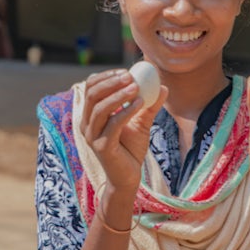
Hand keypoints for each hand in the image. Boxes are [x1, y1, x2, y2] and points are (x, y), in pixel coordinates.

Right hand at [79, 69, 168, 192]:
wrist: (128, 178)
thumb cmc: (130, 150)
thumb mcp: (141, 123)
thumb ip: (149, 105)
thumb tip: (163, 86)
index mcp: (91, 115)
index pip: (90, 88)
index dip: (106, 76)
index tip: (125, 71)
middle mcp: (87, 124)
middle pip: (92, 94)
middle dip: (111, 82)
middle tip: (130, 76)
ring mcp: (92, 136)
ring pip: (100, 108)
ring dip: (119, 95)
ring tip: (137, 88)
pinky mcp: (102, 147)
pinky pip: (113, 125)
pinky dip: (127, 112)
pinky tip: (141, 104)